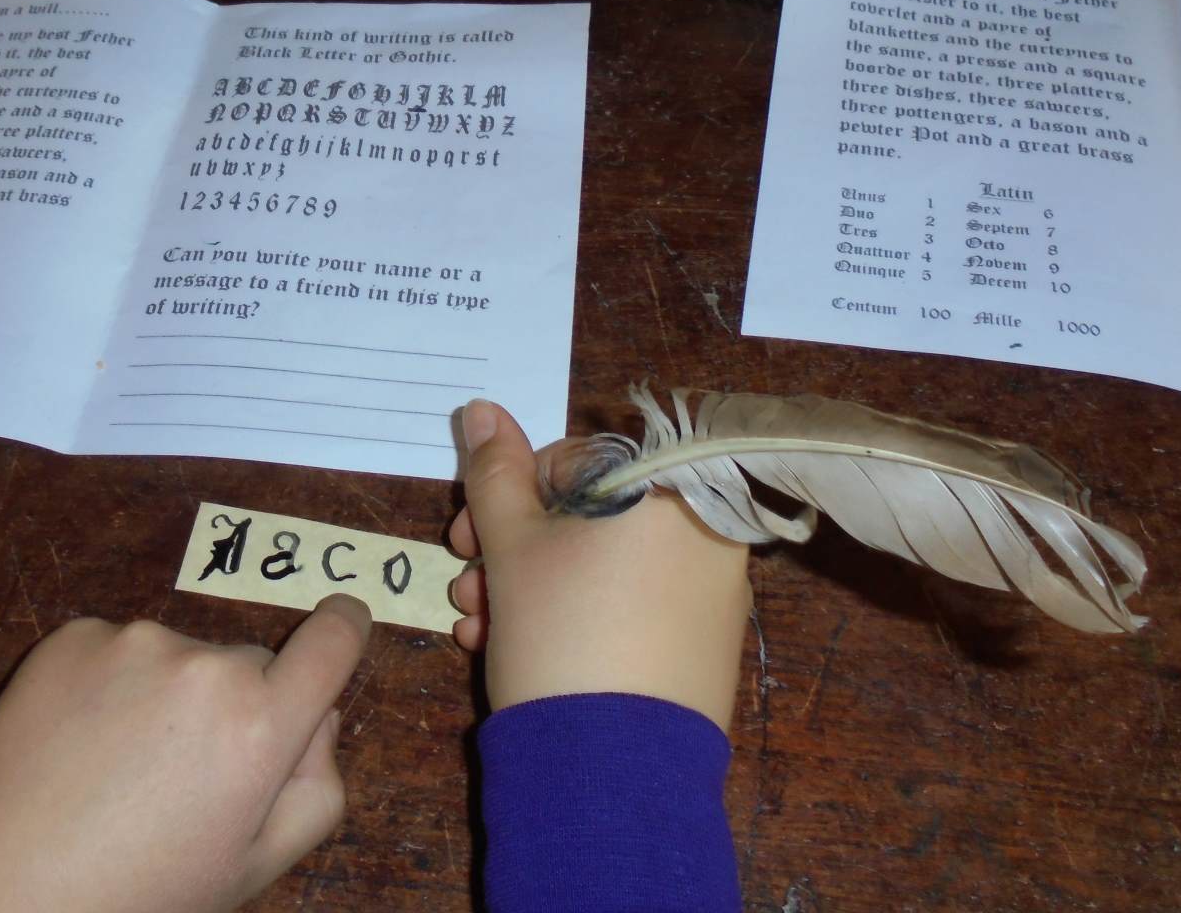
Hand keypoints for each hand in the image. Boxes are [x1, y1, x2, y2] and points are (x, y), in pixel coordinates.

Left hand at [0, 594, 371, 912]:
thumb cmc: (131, 893)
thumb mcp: (254, 870)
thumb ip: (317, 788)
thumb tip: (318, 718)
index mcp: (260, 726)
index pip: (335, 638)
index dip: (344, 631)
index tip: (340, 628)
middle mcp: (203, 666)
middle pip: (249, 664)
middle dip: (234, 706)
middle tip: (184, 782)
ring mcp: (133, 642)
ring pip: (180, 658)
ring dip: (166, 697)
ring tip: (117, 772)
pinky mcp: (73, 635)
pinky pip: (118, 649)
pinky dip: (108, 686)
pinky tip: (78, 747)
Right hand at [448, 399, 749, 727]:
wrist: (611, 770)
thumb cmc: (560, 634)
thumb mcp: (512, 546)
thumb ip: (495, 472)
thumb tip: (482, 409)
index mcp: (674, 491)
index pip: (577, 460)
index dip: (510, 492)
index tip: (466, 535)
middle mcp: (709, 533)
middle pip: (589, 516)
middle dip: (513, 549)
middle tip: (469, 587)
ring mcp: (714, 594)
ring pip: (604, 565)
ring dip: (530, 587)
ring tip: (480, 630)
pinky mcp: (705, 646)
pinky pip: (633, 606)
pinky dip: (577, 616)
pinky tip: (517, 650)